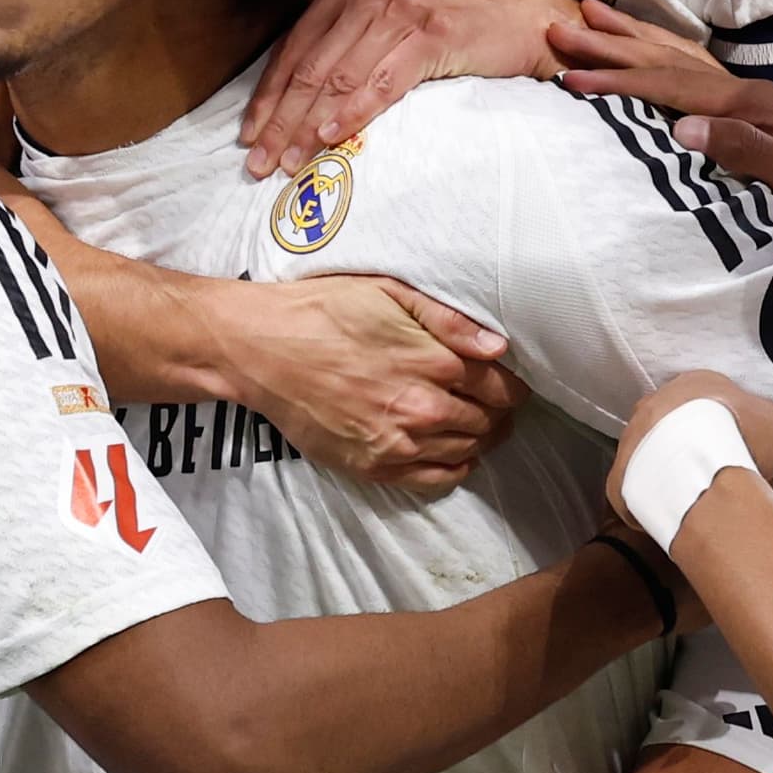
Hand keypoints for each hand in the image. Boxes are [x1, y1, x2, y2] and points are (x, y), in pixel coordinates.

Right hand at [226, 275, 524, 492]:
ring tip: (475, 426)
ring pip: (466, 452)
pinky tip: (452, 453)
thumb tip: (498, 346)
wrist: (261, 350)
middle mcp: (422, 409)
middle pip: (488, 423)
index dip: (512, 386)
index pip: (501, 388)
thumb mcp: (389, 292)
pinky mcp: (373, 467)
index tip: (508, 383)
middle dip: (498, 413)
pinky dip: (453, 468)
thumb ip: (448, 320)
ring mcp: (398, 444)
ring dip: (479, 440)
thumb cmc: (323, 311)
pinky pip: (434, 480)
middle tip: (494, 404)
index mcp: (434, 362)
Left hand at [244, 0, 582, 176]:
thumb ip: (352, 39)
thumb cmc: (461, 25)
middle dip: (279, 119)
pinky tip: (331, 136)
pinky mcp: (432, 34)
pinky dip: (353, 111)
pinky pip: (382, 81)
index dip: (268, 96)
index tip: (249, 135)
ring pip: (338, 77)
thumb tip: (305, 92)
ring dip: (306, 125)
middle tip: (257, 163)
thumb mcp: (395, 19)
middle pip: (309, 65)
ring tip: (287, 163)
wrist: (527, 16)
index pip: (294, 47)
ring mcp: (401, 10)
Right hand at [555, 0, 772, 295]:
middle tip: (561, 29)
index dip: (618, 79)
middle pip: (669, 61)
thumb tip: (684, 126)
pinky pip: (696, 81)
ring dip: (634, 45)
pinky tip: (652, 62)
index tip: (569, 74)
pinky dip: (663, 64)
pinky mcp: (757, 120)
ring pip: (681, 63)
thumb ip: (746, 148)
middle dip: (613, 46)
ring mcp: (755, 105)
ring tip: (593, 22)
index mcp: (753, 105)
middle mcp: (750, 95)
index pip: (672, 85)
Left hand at [610, 370, 772, 529]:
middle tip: (722, 480)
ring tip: (700, 505)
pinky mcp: (618, 479)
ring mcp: (631, 441)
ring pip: (656, 460)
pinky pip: (638, 495)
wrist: (698, 464)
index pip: (715, 404)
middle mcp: (656, 405)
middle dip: (699, 451)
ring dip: (675, 477)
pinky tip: (677, 521)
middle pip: (679, 430)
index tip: (749, 455)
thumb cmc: (743, 435)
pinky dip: (657, 507)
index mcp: (695, 384)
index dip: (736, 430)